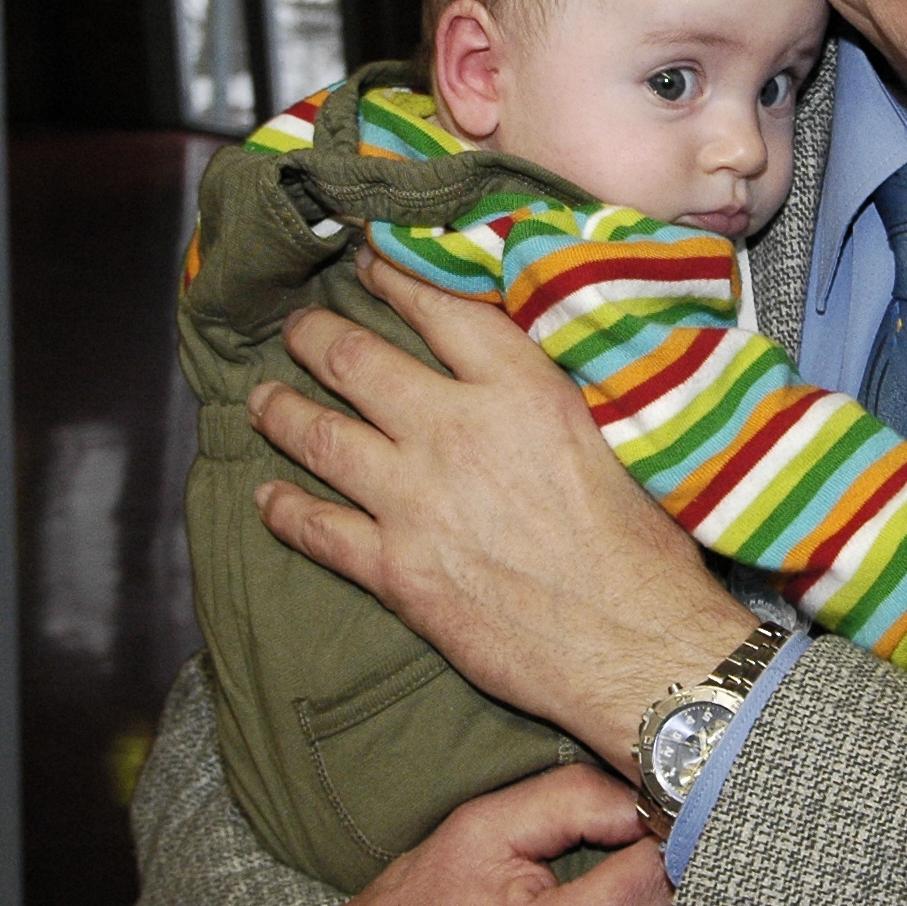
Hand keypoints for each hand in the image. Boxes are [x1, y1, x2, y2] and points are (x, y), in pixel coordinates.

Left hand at [248, 246, 756, 763]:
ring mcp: (415, 502)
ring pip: (321, 436)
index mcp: (520, 390)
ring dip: (282, 411)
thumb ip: (554, 393)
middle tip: (298, 328)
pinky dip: (284, 510)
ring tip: (262, 398)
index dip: (393, 275)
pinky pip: (317, 529)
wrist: (633, 645)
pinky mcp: (397, 570)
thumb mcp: (613, 436)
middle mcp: (455, 432)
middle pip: (357, 361)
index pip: (439, 307)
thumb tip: (525, 363)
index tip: (367, 260)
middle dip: (316, 336)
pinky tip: (266, 499)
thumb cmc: (644, 548)